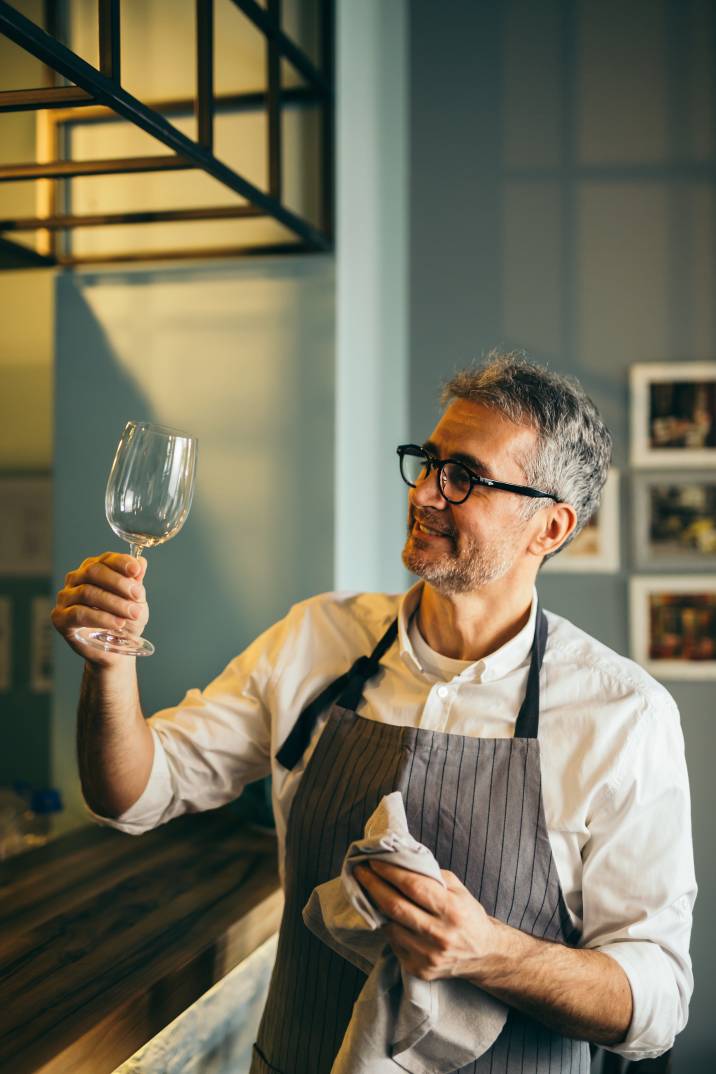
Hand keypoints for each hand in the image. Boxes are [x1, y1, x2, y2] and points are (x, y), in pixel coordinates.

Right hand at [51, 552, 148, 665]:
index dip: (121, 562)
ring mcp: (66, 598)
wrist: (115, 650)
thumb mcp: (135, 601)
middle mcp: (76, 579)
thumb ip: (136, 582)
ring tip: (132, 613)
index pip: (106, 559)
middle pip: (94, 572)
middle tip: (137, 596)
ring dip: (114, 603)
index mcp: (94, 569)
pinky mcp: (60, 618)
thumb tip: (141, 562)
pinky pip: (78, 613)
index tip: (136, 571)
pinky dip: (101, 618)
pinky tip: (117, 623)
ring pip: (87, 592)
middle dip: (119, 583)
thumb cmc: (124, 621)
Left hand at [354, 860, 497, 981]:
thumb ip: (432, 876)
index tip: (374, 860)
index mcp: (453, 910)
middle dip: (373, 885)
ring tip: (367, 889)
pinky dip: (387, 926)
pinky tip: (383, 914)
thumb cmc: (468, 915)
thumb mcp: (458, 890)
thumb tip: (400, 861)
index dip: (390, 872)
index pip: (414, 886)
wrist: (483, 954)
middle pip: (395, 906)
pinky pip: (394, 943)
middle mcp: (440, 935)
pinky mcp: (419, 969)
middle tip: (360, 870)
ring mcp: (428, 956)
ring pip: (390, 926)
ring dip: (375, 906)